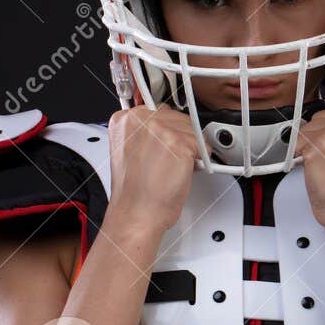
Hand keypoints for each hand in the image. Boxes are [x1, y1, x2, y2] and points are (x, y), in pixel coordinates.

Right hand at [105, 104, 201, 236]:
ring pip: (190, 129)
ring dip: (190, 149)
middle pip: (176, 117)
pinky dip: (199, 159)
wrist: (136, 214)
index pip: (157, 111)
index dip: (167, 129)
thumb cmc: (134, 193)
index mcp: (123, 120)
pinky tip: (183, 171)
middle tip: (170, 161)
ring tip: (173, 168)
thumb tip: (168, 129)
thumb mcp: (130, 152)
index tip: (167, 142)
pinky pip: (201, 143)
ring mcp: (159, 128)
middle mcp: (139, 119)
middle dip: (180, 138)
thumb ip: (145, 134)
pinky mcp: (178, 141)